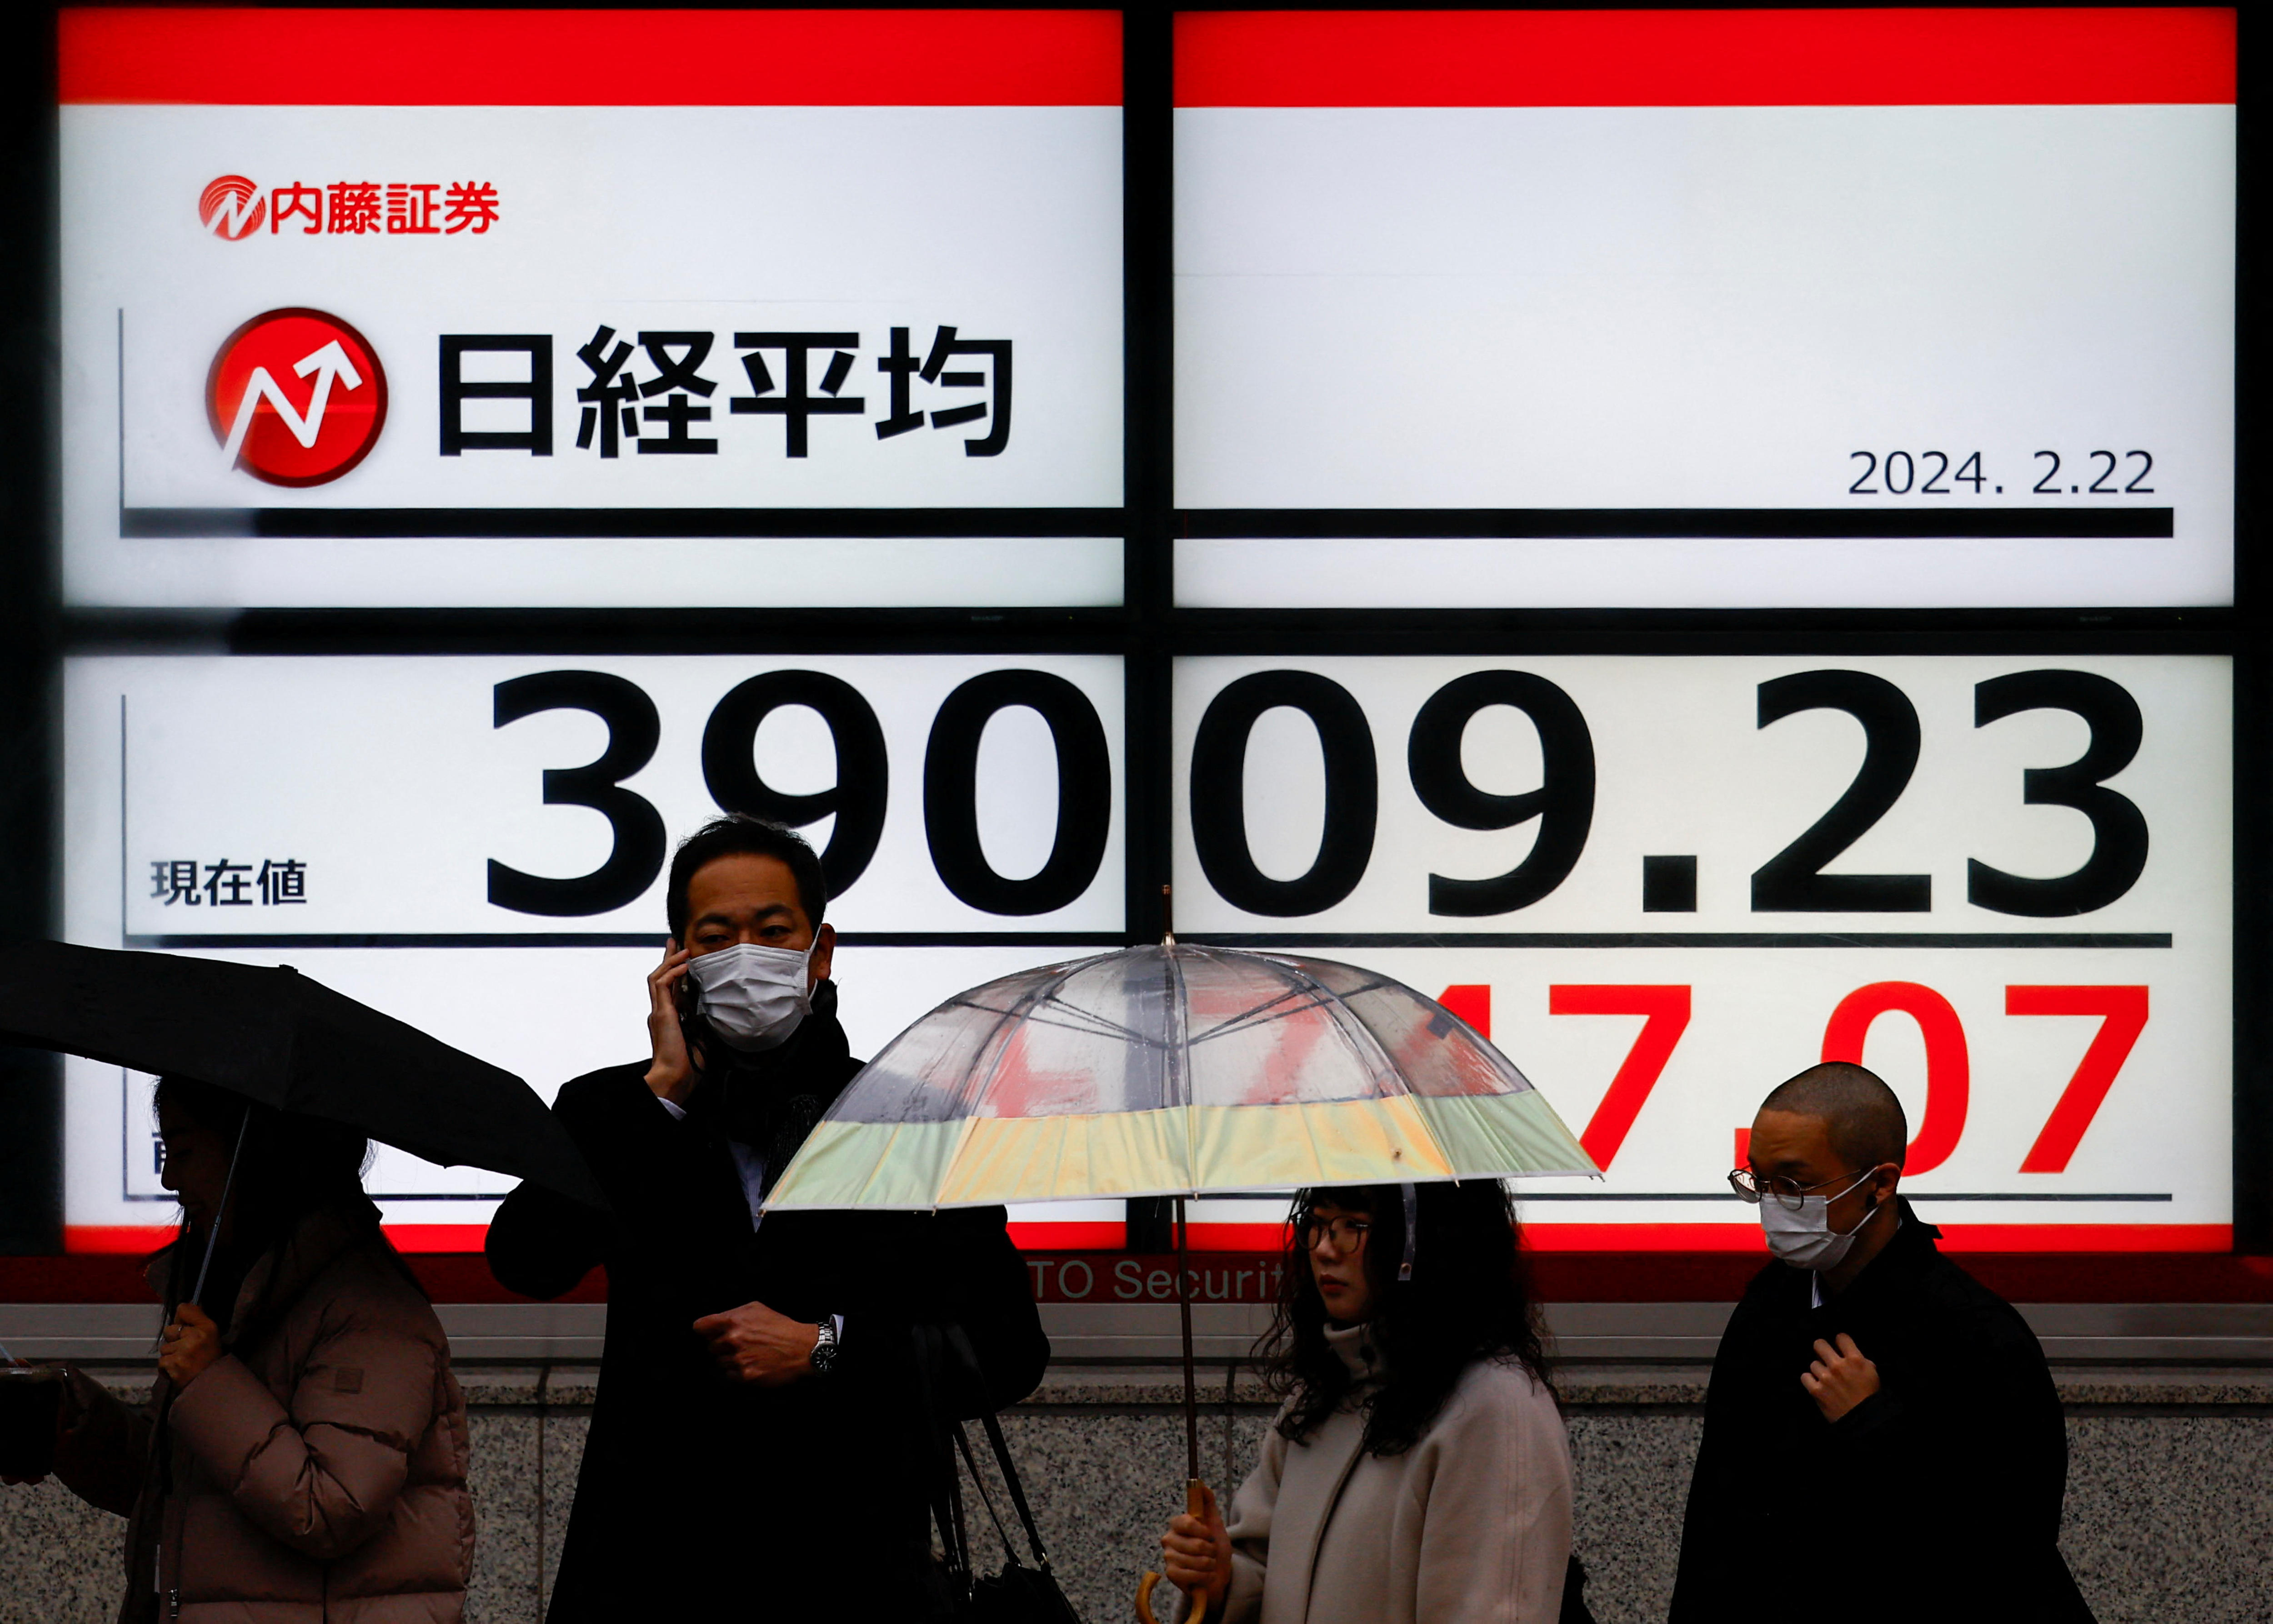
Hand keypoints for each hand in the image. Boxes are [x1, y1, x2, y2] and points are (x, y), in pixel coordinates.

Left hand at [158, 1304, 222, 1389]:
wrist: (211, 1384)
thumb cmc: (210, 1358)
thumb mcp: (211, 1334)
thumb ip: (196, 1318)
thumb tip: (182, 1306)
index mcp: (207, 1327)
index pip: (184, 1309)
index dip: (181, 1318)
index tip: (185, 1325)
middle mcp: (195, 1336)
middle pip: (169, 1330)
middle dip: (174, 1340)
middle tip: (187, 1349)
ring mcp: (183, 1351)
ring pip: (165, 1348)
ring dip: (171, 1355)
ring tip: (184, 1362)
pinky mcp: (173, 1364)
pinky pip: (161, 1361)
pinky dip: (167, 1367)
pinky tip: (178, 1370)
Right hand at [644, 943, 697, 1104]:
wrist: (676, 1075)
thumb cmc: (689, 1063)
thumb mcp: (702, 1037)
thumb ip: (704, 1023)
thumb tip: (716, 1012)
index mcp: (669, 1017)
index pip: (670, 987)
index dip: (675, 971)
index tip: (684, 957)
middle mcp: (661, 1012)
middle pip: (660, 977)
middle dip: (668, 958)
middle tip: (675, 941)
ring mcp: (659, 1012)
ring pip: (657, 977)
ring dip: (670, 961)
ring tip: (683, 949)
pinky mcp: (660, 1013)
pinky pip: (661, 985)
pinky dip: (672, 973)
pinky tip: (685, 966)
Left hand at [692, 1301, 818, 1386]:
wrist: (802, 1348)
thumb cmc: (781, 1327)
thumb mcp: (757, 1309)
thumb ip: (733, 1314)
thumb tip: (715, 1323)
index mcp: (733, 1321)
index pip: (700, 1327)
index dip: (706, 1330)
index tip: (710, 1333)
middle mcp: (732, 1340)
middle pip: (710, 1347)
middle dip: (721, 1346)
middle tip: (739, 1344)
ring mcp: (738, 1359)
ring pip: (719, 1362)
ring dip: (730, 1359)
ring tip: (749, 1354)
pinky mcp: (746, 1376)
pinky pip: (730, 1375)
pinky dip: (738, 1371)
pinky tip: (752, 1364)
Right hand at [1160, 1481, 1231, 1609]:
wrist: (1217, 1573)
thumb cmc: (1214, 1547)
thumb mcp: (1215, 1523)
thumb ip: (1207, 1502)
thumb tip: (1201, 1483)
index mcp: (1178, 1524)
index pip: (1187, 1522)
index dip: (1202, 1531)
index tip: (1210, 1535)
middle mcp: (1169, 1539)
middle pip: (1195, 1544)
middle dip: (1210, 1551)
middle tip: (1211, 1553)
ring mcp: (1169, 1557)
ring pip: (1195, 1561)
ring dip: (1209, 1565)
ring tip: (1209, 1565)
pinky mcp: (1171, 1574)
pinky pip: (1190, 1574)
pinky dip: (1203, 1577)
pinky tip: (1205, 1576)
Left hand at [1801, 1332, 1879, 1421]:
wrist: (1864, 1421)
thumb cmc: (1870, 1397)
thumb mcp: (1873, 1374)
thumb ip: (1862, 1361)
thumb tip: (1851, 1354)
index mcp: (1855, 1360)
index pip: (1841, 1337)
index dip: (1840, 1342)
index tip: (1839, 1347)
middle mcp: (1838, 1366)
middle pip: (1819, 1344)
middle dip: (1822, 1349)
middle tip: (1825, 1357)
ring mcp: (1825, 1378)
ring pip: (1813, 1363)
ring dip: (1818, 1370)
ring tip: (1826, 1378)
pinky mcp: (1816, 1390)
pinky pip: (1805, 1376)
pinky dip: (1810, 1380)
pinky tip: (1817, 1384)